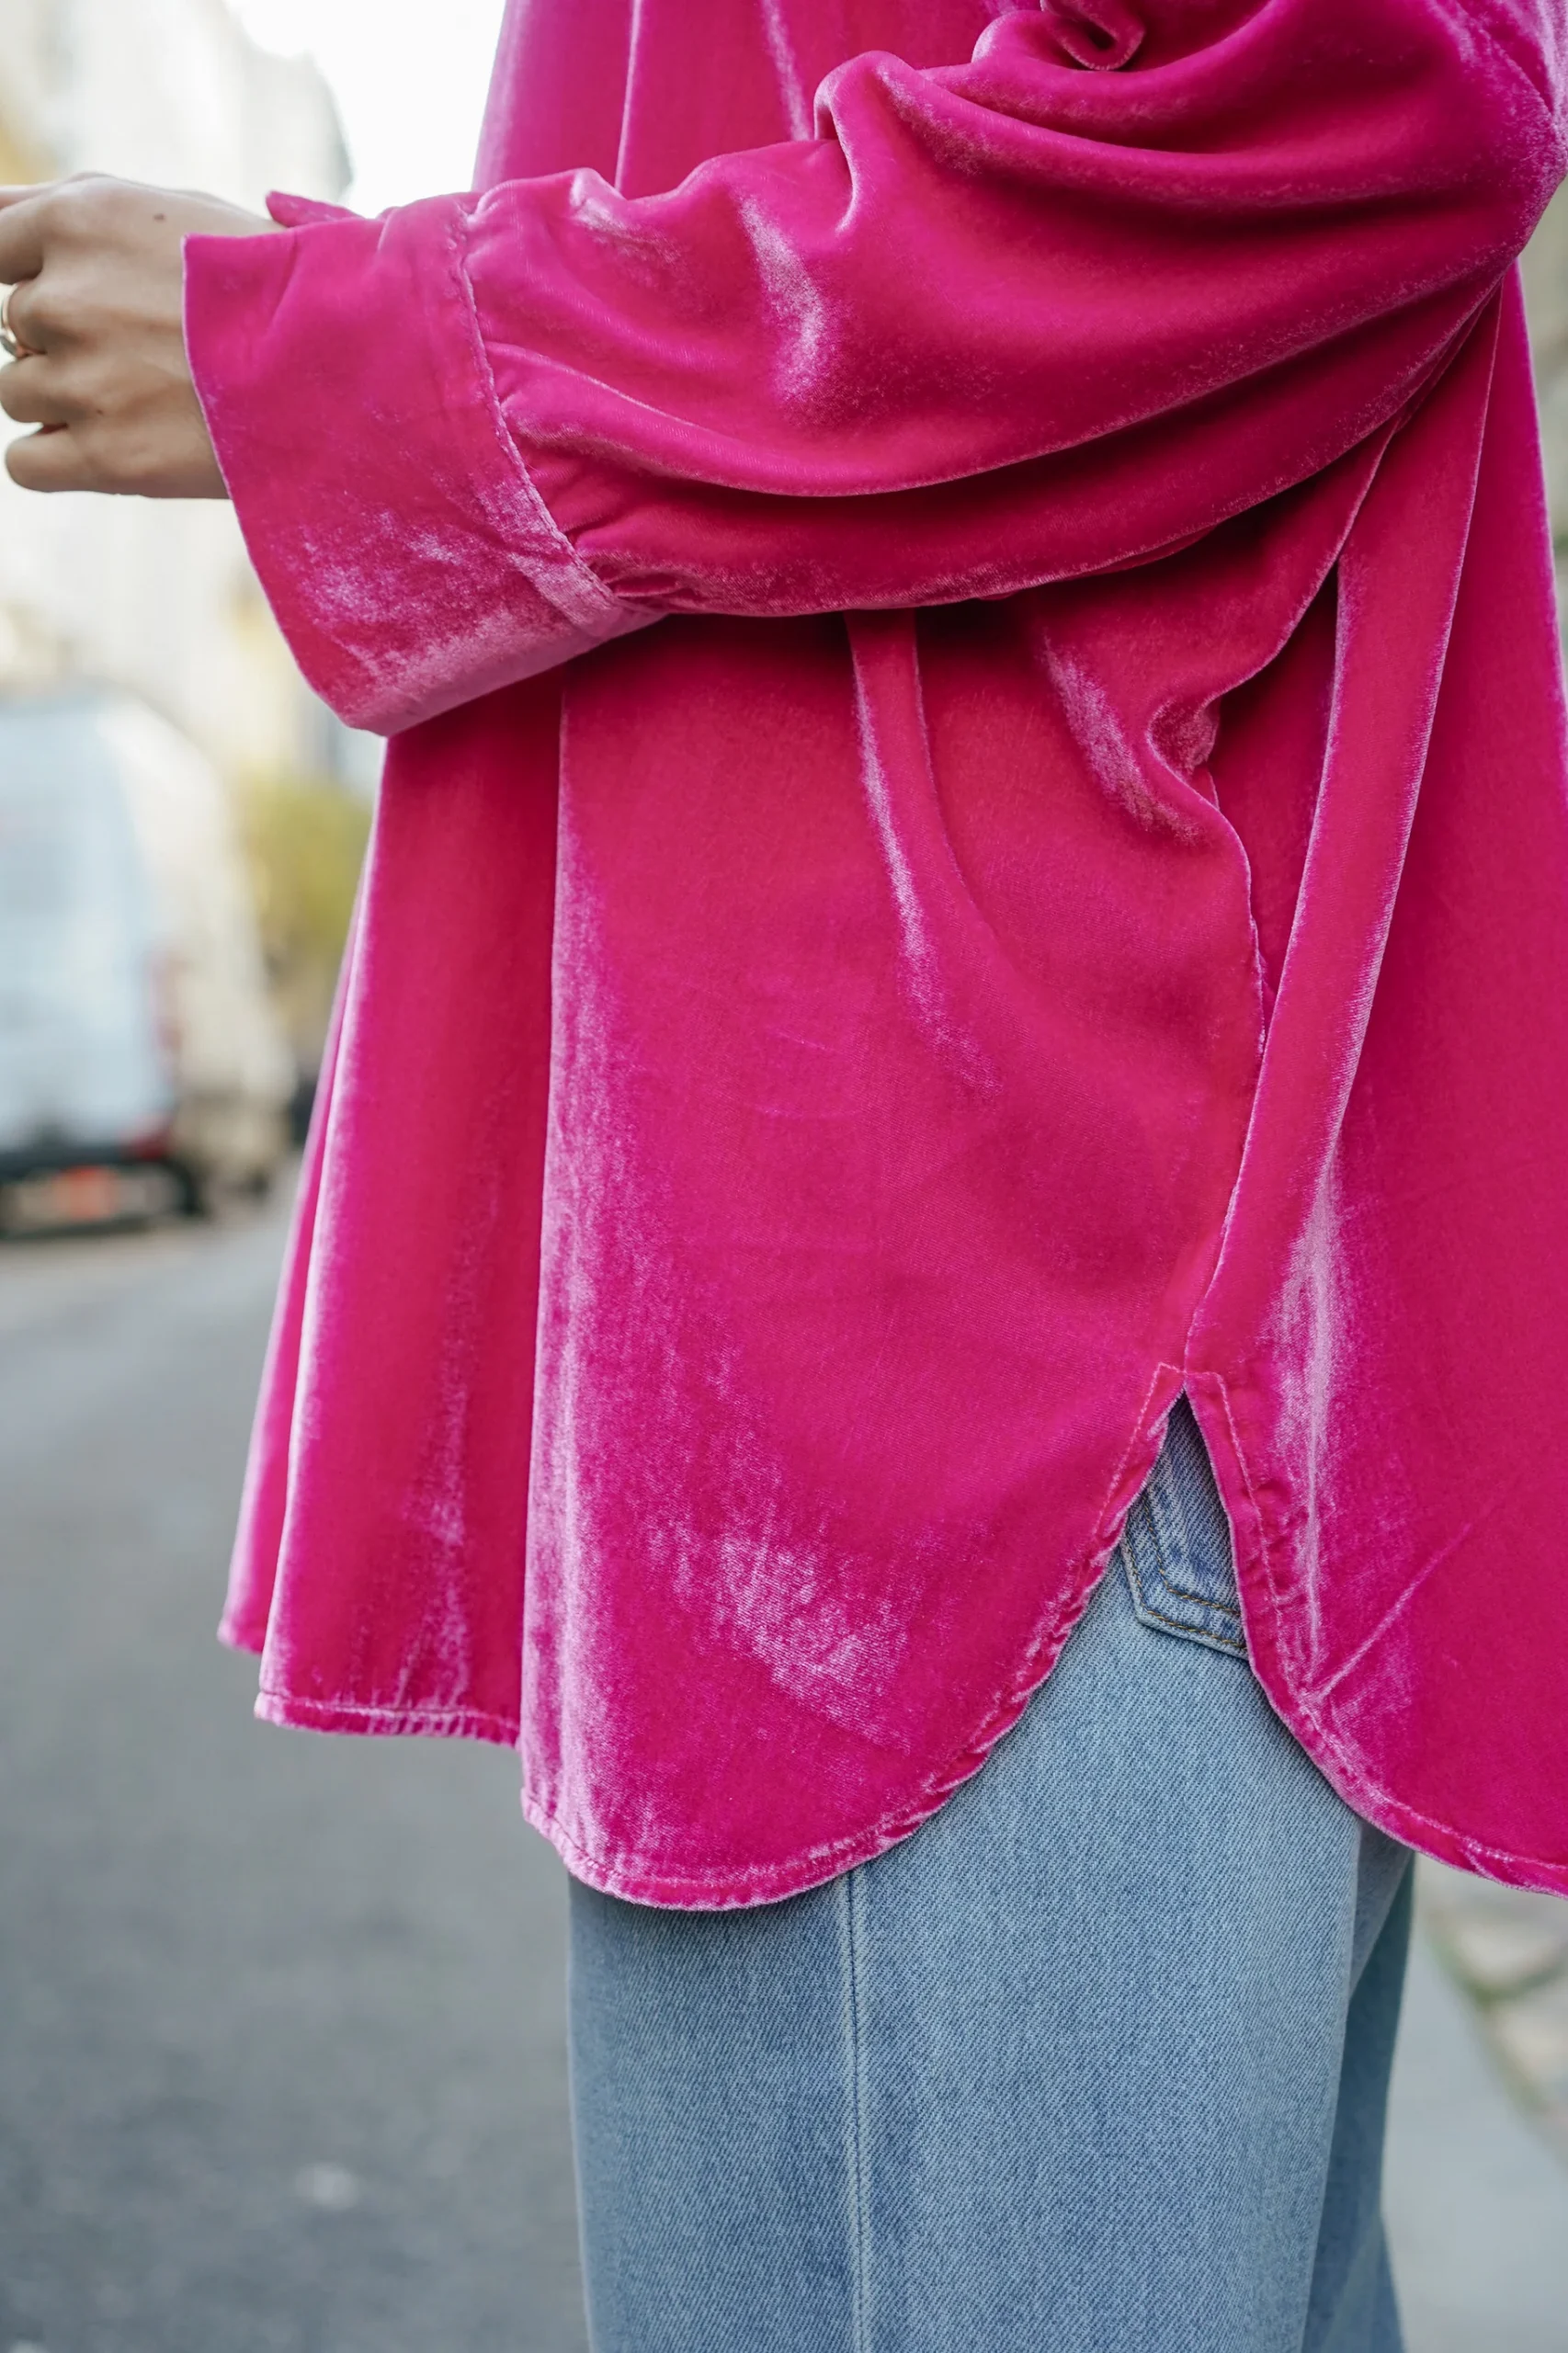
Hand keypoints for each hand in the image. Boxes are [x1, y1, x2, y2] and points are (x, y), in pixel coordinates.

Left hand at [0, 175, 277, 497]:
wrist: (347, 364)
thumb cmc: (265, 281)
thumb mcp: (165, 210)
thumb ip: (63, 208)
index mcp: (76, 220)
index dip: (32, 275)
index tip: (80, 299)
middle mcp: (64, 297)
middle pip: (14, 327)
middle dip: (65, 339)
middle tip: (148, 349)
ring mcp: (80, 381)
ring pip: (18, 392)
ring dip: (67, 399)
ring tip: (151, 397)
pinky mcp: (105, 457)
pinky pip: (25, 463)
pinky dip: (56, 458)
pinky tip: (112, 445)